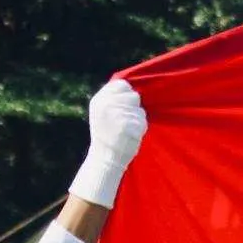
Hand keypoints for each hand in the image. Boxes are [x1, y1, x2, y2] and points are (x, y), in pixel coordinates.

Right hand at [67, 77, 146, 207]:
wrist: (105, 158)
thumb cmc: (106, 135)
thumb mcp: (102, 112)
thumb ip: (113, 98)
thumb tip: (130, 88)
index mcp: (99, 100)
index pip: (122, 85)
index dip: (127, 94)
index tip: (125, 106)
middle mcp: (107, 105)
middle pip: (134, 96)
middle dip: (133, 108)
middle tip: (125, 121)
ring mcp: (119, 115)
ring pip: (140, 110)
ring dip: (138, 119)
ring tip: (127, 130)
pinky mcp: (129, 125)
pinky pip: (143, 121)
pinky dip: (141, 128)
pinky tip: (131, 136)